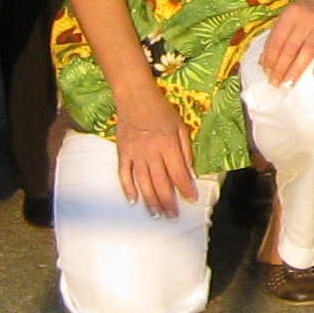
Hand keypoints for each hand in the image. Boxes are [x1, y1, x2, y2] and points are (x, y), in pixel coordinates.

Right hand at [112, 91, 198, 215]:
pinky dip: (128, 189)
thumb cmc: (160, 109)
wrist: (134, 96)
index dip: (185, 189)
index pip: (179, 173)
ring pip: (143, 183)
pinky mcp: (122, 152)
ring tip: (156, 214)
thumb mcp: (180, 125)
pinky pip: (124, 174)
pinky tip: (134, 201)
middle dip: (168, 202)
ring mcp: (134, 153)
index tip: (191, 200)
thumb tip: (190, 172)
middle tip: (172, 216)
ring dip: (150, 200)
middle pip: (160, 182)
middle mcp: (151, 151)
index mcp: (168, 144)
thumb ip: (186, 149)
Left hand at [253, 0, 313, 87]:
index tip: (266, 72)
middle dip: (280, 68)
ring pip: (307, 51)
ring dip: (297, 70)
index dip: (270, 57)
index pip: (276, 40)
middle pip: (290, 48)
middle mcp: (305, 18)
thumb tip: (265, 59)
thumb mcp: (292, 12)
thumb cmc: (312, 6)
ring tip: (289, 84)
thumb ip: (279, 32)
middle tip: (275, 84)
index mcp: (291, 13)